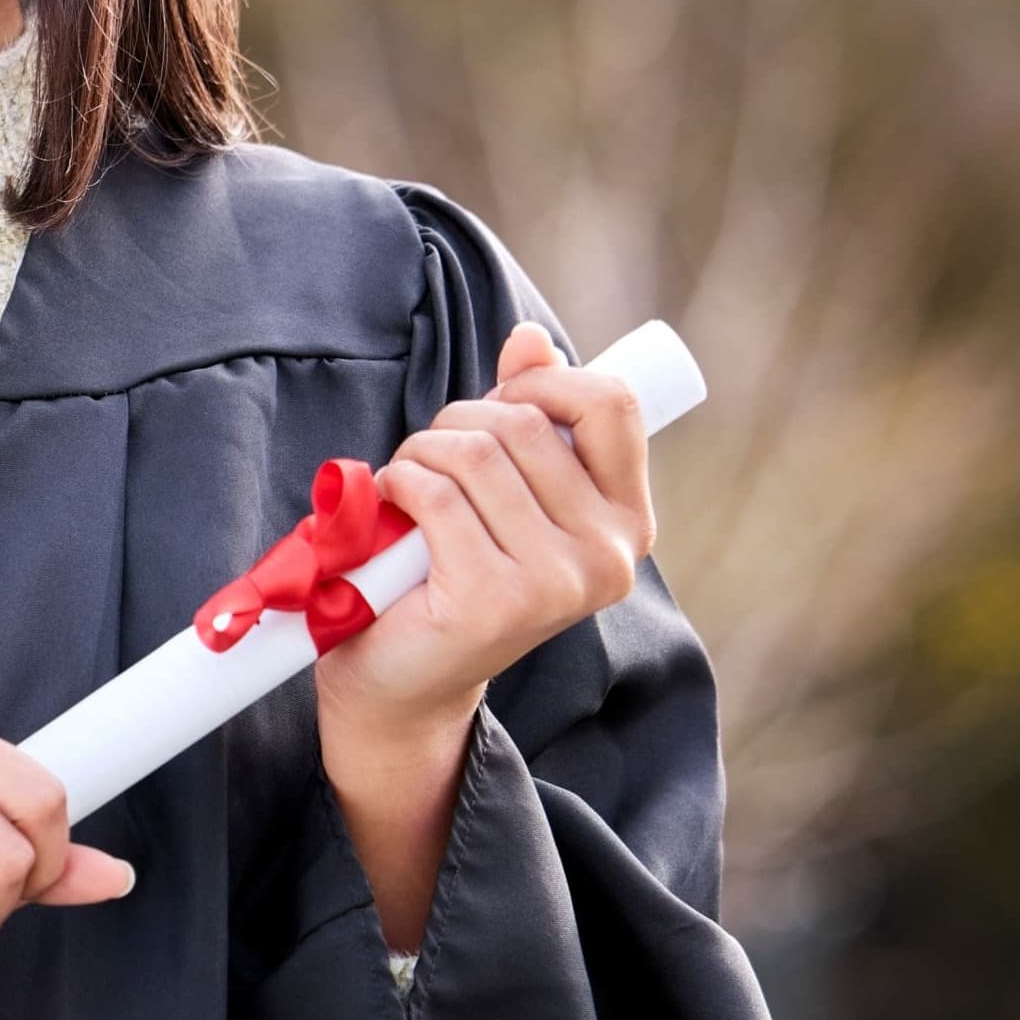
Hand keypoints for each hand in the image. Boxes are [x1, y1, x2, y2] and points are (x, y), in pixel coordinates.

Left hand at [314, 320, 655, 761]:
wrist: (404, 680)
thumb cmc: (453, 571)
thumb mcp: (502, 486)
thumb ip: (526, 412)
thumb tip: (530, 339)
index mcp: (628, 521)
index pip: (612, 404)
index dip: (543, 383)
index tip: (497, 407)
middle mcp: (609, 553)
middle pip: (524, 423)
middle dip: (458, 422)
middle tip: (431, 460)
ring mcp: (559, 581)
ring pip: (477, 454)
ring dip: (421, 454)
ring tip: (408, 486)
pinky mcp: (498, 599)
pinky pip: (437, 495)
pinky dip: (399, 486)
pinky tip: (391, 511)